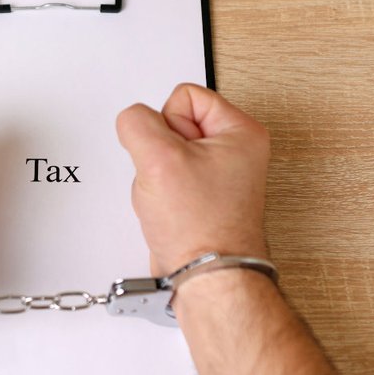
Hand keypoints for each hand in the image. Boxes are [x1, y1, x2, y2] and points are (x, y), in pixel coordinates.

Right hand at [116, 83, 269, 276]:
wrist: (206, 278)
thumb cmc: (201, 228)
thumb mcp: (158, 159)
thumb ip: (137, 123)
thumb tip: (132, 119)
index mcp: (241, 132)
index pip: (184, 96)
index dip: (166, 124)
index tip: (174, 157)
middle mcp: (235, 152)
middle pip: (172, 125)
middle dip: (158, 154)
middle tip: (172, 181)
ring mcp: (218, 177)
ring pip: (164, 155)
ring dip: (156, 177)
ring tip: (171, 200)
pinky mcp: (202, 198)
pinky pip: (166, 180)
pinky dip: (159, 195)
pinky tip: (168, 212)